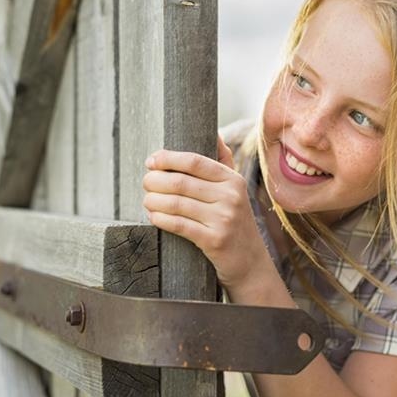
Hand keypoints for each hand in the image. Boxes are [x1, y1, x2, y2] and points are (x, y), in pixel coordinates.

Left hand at [142, 136, 268, 290]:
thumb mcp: (236, 190)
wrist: (251, 262)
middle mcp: (230, 196)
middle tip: (145, 182)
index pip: (194, 161)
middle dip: (156, 180)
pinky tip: (153, 216)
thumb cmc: (235, 221)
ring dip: (154, 200)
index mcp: (232, 180)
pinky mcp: (214, 240)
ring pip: (176, 203)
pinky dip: (161, 219)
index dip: (168, 158)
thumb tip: (213, 133)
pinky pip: (179, 225)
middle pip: (181, 182)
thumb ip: (223, 162)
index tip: (151, 161)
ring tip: (146, 200)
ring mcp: (223, 219)